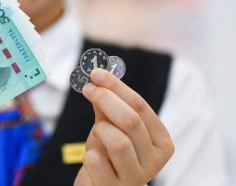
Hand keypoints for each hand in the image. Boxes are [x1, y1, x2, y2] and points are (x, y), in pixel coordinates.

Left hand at [74, 69, 173, 185]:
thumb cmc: (109, 156)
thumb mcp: (111, 128)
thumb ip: (108, 106)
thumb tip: (98, 78)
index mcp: (161, 141)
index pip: (141, 106)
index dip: (116, 87)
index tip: (96, 74)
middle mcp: (154, 161)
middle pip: (131, 120)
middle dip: (105, 99)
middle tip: (88, 89)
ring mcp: (136, 177)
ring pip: (118, 142)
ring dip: (100, 130)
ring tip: (97, 135)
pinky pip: (97, 162)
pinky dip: (90, 154)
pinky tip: (92, 157)